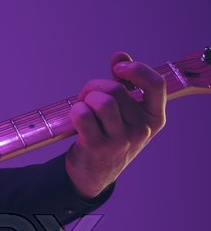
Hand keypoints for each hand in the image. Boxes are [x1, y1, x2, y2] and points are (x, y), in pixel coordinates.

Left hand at [66, 52, 166, 198]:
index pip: (156, 85)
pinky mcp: (97, 146)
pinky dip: (75, 110)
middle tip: (86, 96)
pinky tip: (75, 117)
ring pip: (102, 101)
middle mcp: (141, 130)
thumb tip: (120, 56)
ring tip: (82, 107)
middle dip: (95, 86)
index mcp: (155, 118)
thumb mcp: (125, 114)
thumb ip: (125, 83)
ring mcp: (120, 140)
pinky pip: (83, 115)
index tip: (118, 67)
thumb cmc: (110, 137)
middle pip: (117, 89)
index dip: (137, 69)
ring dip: (85, 98)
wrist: (94, 174)